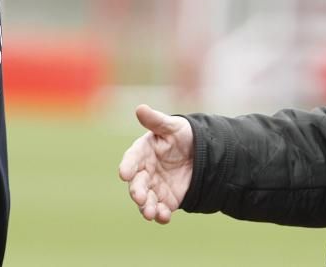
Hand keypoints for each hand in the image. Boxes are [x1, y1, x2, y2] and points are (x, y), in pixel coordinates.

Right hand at [117, 104, 193, 223]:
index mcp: (143, 151)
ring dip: (146, 207)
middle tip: (140, 198)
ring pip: (146, 200)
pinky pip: (161, 209)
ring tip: (151, 213)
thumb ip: (156, 121)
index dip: (127, 165)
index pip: (132, 158)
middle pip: (137, 183)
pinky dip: (160, 215)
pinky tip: (164, 217)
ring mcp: (155, 186)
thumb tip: (140, 108)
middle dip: (137, 191)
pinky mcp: (166, 199)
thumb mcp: (173, 126)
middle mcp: (145, 171)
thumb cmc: (183, 135)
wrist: (202, 154)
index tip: (124, 173)